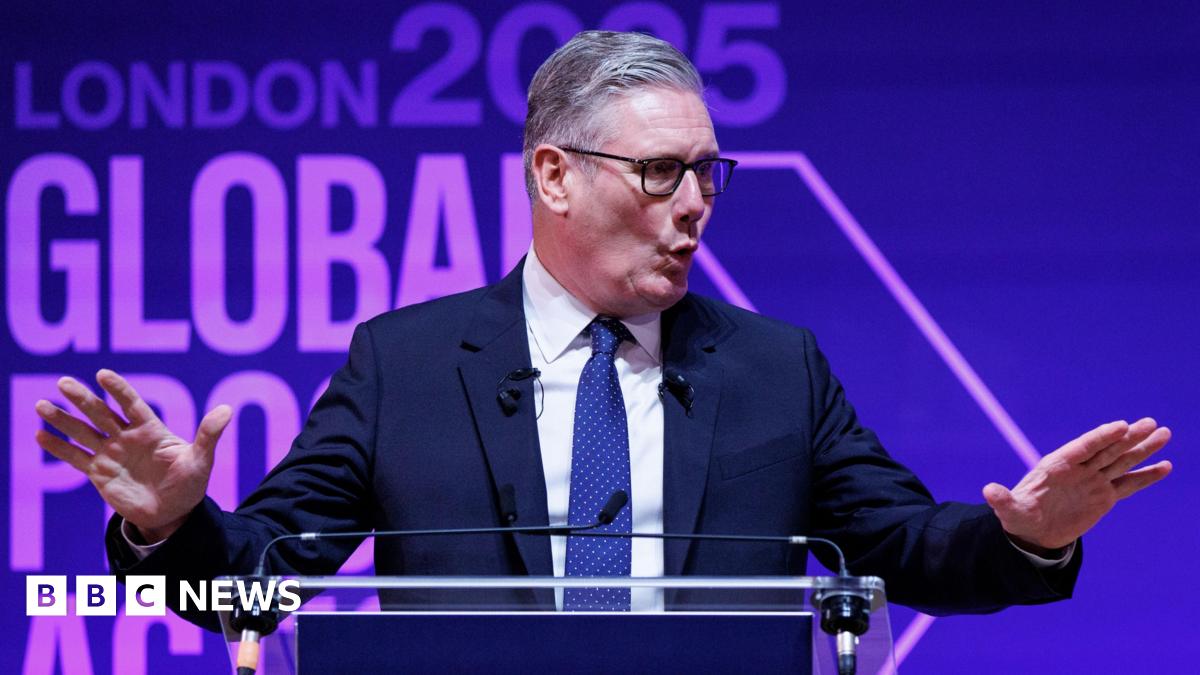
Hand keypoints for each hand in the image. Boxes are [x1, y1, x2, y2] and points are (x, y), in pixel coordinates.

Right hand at [34, 369, 231, 542]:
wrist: (174, 513)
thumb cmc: (190, 484)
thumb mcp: (201, 460)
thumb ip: (208, 435)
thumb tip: (227, 409)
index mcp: (151, 430)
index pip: (132, 404)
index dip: (118, 390)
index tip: (102, 375)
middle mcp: (127, 437)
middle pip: (101, 413)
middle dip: (82, 398)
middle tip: (63, 382)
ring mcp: (111, 454)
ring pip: (83, 432)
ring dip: (63, 419)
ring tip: (41, 405)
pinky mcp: (99, 473)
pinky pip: (76, 458)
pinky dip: (58, 448)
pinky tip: (40, 436)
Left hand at [983, 418, 1171, 552]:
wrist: (1032, 532)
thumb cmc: (1019, 516)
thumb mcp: (1010, 510)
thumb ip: (1002, 500)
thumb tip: (988, 492)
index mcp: (1057, 465)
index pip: (1083, 447)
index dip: (1101, 436)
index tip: (1121, 426)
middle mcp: (1079, 469)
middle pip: (1107, 449)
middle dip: (1129, 437)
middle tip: (1152, 423)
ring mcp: (1093, 481)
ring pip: (1122, 461)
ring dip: (1142, 449)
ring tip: (1164, 433)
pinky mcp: (1104, 496)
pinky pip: (1129, 484)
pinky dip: (1146, 476)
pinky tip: (1165, 466)